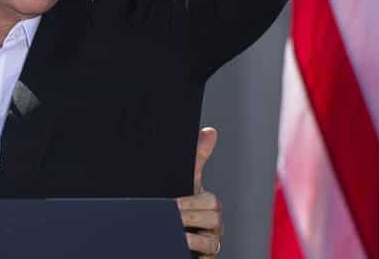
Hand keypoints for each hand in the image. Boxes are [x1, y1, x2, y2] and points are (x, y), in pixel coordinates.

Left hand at [177, 127, 222, 257]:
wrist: (164, 232)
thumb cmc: (178, 204)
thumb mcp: (185, 181)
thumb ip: (197, 158)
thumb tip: (210, 132)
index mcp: (209, 205)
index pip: (209, 201)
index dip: (192, 201)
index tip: (174, 203)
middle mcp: (214, 224)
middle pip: (212, 218)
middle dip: (189, 215)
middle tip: (170, 213)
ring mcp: (211, 242)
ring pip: (211, 239)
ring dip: (191, 234)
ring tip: (174, 229)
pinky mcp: (206, 256)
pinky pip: (208, 255)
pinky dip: (195, 249)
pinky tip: (182, 243)